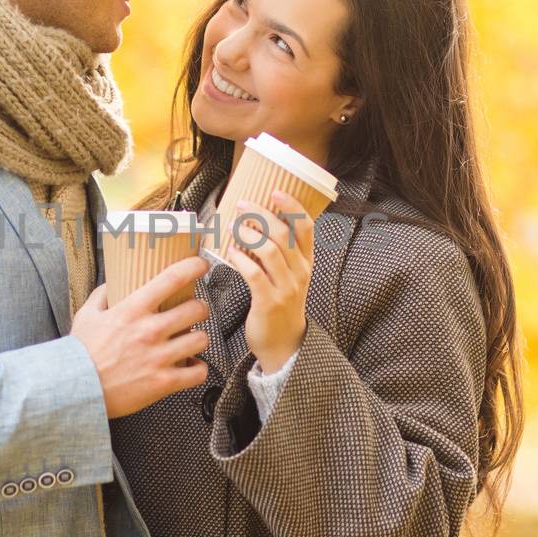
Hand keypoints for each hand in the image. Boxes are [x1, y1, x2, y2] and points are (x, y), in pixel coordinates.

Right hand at [71, 255, 210, 418]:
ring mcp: (159, 357)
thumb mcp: (87, 315)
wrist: (75, 389)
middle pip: (196, 310)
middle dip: (200, 308)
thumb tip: (114, 282)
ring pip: (202, 340)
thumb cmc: (80, 353)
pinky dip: (197, 369)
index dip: (193, 267)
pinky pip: (198, 373)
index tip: (200, 265)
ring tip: (191, 341)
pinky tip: (190, 366)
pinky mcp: (163, 382)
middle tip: (195, 311)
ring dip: (199, 339)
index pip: (172, 279)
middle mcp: (149, 331)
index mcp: (132, 310)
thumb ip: (102, 295)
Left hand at [226, 191, 313, 373]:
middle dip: (261, 215)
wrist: (284, 344)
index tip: (275, 191)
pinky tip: (231, 253)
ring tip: (233, 227)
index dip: (292, 206)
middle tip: (242, 205)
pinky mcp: (269, 302)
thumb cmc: (280, 304)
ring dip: (248, 234)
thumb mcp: (289, 276)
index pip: (306, 227)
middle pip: (284, 234)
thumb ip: (279, 252)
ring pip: (270, 251)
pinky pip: (254, 273)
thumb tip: (254, 222)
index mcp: (307, 262)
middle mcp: (301, 272)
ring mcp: (287, 288)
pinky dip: (240, 259)